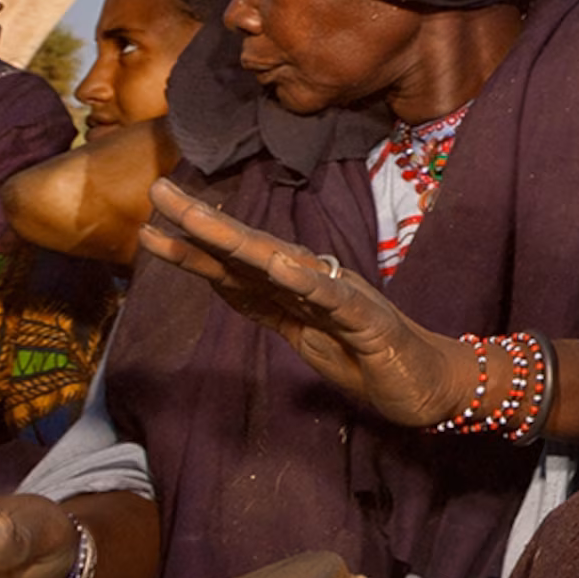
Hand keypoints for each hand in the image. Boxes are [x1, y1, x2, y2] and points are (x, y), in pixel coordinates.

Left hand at [138, 179, 472, 427]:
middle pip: (250, 252)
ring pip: (283, 265)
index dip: (191, 249)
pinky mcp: (369, 322)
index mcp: (296, 291)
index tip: (149, 228)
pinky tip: (280, 265)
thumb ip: (271, 307)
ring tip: (199, 222)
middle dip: (202, 224)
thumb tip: (224, 284)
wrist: (429, 385)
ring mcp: (342, 298)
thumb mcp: (306, 337)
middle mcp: (315, 283)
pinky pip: (335, 299)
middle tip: (160, 192)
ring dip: (240, 242)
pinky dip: (309, 281)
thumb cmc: (368, 359)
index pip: (235, 268)